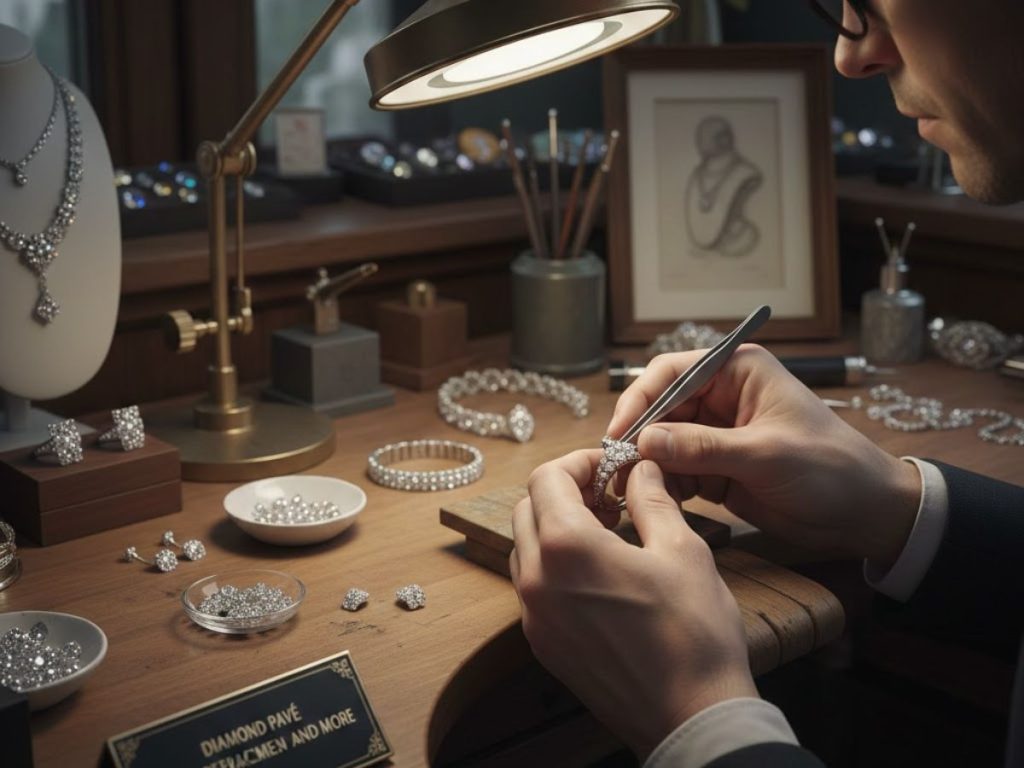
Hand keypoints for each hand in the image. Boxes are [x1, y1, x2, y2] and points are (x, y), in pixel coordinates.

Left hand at [511, 451, 757, 757]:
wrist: (691, 717)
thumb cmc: (694, 634)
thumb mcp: (681, 550)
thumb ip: (652, 499)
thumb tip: (641, 470)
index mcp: (567, 547)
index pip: (547, 478)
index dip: (579, 462)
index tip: (610, 466)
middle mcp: (537, 580)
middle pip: (528, 509)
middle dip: (564, 491)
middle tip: (609, 495)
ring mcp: (534, 616)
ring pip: (525, 547)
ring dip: (555, 526)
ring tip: (605, 530)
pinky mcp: (543, 644)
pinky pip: (532, 586)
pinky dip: (554, 564)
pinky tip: (598, 571)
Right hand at [608, 344, 920, 565]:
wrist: (866, 514)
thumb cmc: (830, 468)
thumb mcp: (765, 454)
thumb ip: (703, 448)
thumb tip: (644, 441)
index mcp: (738, 371)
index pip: (671, 373)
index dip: (641, 400)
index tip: (620, 433)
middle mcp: (722, 397)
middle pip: (660, 409)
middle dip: (639, 438)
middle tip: (617, 469)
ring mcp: (717, 434)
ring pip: (663, 443)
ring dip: (647, 465)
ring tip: (630, 490)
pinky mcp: (716, 468)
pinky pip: (676, 471)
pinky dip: (664, 485)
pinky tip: (655, 500)